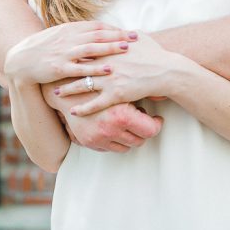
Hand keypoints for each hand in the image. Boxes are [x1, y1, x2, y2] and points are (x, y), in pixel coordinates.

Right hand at [4, 20, 137, 87]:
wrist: (20, 60)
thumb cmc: (43, 48)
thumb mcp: (60, 36)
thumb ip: (78, 34)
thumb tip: (97, 33)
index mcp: (70, 30)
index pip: (97, 26)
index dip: (114, 29)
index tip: (130, 32)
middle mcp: (69, 39)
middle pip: (98, 35)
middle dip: (117, 36)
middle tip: (135, 37)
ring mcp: (64, 53)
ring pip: (91, 48)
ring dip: (109, 48)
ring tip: (126, 49)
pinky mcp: (59, 67)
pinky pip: (80, 67)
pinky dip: (95, 68)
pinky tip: (108, 69)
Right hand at [43, 83, 162, 152]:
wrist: (66, 87)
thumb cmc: (98, 81)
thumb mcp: (122, 83)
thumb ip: (141, 90)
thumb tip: (163, 94)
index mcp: (123, 115)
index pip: (150, 130)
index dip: (156, 124)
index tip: (157, 119)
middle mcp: (112, 130)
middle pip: (139, 140)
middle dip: (143, 130)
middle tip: (145, 120)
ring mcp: (100, 138)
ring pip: (126, 146)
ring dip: (130, 136)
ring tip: (129, 122)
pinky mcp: (90, 142)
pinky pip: (110, 148)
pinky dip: (116, 139)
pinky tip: (116, 126)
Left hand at [62, 35, 186, 115]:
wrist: (167, 71)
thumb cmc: (155, 54)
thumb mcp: (140, 38)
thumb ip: (126, 34)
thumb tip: (122, 29)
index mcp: (111, 48)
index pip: (85, 48)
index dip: (70, 50)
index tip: (58, 52)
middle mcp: (107, 63)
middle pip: (79, 65)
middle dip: (62, 69)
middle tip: (48, 72)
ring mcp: (111, 79)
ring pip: (83, 85)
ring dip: (68, 89)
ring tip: (55, 92)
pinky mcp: (117, 94)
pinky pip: (95, 103)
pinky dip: (83, 107)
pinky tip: (72, 111)